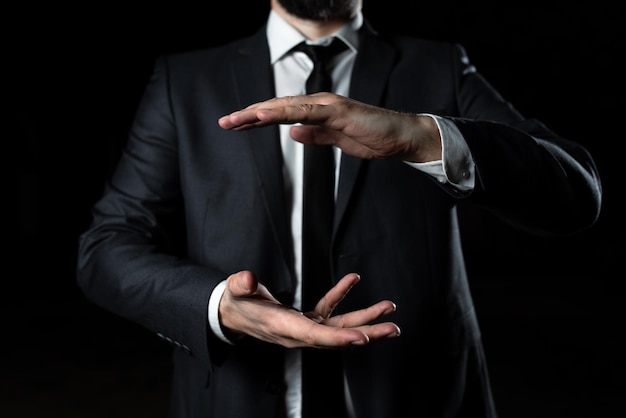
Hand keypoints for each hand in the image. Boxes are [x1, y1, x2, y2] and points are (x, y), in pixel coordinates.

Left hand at [217, 93, 441, 162]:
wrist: (402, 137)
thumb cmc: (373, 138)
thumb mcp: (336, 141)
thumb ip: (315, 136)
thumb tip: (293, 134)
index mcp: (318, 112)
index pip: (280, 113)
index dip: (255, 119)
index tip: (235, 126)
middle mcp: (320, 104)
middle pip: (277, 106)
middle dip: (248, 115)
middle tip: (224, 122)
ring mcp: (328, 105)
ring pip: (285, 106)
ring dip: (258, 112)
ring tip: (234, 119)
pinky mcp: (338, 111)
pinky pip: (305, 111)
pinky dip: (282, 112)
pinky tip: (262, 115)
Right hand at [219, 270, 400, 348]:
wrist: (233, 314)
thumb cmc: (236, 303)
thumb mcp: (234, 290)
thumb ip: (241, 284)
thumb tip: (249, 279)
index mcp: (282, 326)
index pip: (314, 335)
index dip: (339, 338)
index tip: (362, 337)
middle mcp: (298, 332)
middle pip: (337, 337)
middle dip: (366, 333)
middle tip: (393, 328)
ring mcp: (304, 328)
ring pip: (339, 327)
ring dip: (365, 319)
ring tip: (388, 309)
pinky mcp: (306, 320)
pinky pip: (329, 309)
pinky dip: (341, 295)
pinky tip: (353, 280)